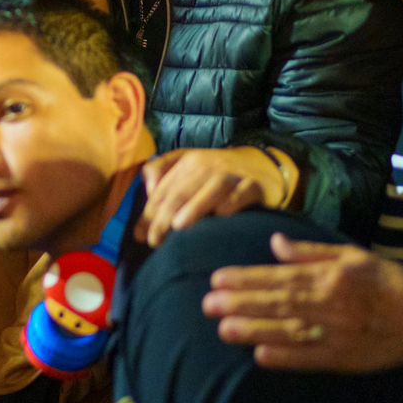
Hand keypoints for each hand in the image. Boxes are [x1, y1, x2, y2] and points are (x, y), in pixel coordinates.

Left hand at [136, 146, 288, 247]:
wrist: (262, 165)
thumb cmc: (216, 172)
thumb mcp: (186, 165)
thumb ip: (161, 173)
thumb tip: (146, 194)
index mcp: (187, 162)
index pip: (163, 190)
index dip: (149, 213)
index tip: (140, 236)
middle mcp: (207, 166)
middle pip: (181, 192)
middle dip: (164, 217)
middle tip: (155, 241)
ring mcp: (231, 175)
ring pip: (209, 190)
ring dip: (194, 207)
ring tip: (179, 226)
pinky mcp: (253, 185)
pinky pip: (241, 194)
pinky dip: (231, 203)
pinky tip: (222, 215)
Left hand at [202, 233, 402, 373]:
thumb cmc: (385, 280)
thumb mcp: (350, 255)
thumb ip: (310, 251)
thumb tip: (274, 242)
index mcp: (331, 275)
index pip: (280, 276)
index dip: (247, 278)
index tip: (217, 278)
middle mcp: (332, 303)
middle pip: (279, 303)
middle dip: (241, 303)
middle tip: (207, 303)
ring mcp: (339, 333)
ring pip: (290, 331)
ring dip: (254, 330)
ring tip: (222, 328)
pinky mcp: (347, 359)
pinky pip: (311, 359)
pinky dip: (286, 358)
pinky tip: (259, 356)